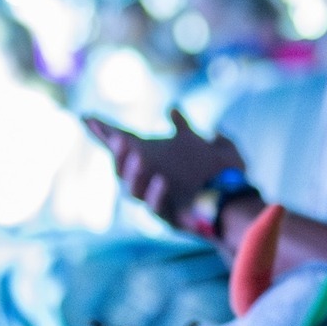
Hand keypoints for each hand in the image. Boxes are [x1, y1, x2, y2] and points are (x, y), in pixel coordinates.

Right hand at [85, 108, 241, 226]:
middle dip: (117, 154)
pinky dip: (156, 193)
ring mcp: (157, 200)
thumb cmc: (224, 175)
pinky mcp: (168, 217)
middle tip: (118, 138)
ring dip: (133, 173)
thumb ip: (186, 129)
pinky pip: (155, 207)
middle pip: (121, 169)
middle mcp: (150, 182)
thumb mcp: (205, 145)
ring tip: (139, 156)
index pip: (125, 146)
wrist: (239, 204)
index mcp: (156, 163)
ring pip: (132, 190)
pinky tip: (161, 180)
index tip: (87, 117)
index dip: (104, 132)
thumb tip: (173, 109)